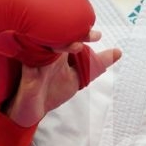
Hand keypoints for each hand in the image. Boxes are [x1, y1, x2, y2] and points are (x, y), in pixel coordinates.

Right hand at [1, 27, 120, 128]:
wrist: (31, 112)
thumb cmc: (51, 91)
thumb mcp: (78, 77)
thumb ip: (96, 65)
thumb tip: (118, 51)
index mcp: (58, 51)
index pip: (69, 35)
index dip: (82, 32)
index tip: (97, 35)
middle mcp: (47, 53)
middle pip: (57, 35)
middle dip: (74, 33)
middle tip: (92, 36)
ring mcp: (36, 62)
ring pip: (44, 44)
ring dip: (60, 44)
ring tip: (77, 46)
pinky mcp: (27, 74)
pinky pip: (30, 61)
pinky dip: (39, 57)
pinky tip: (52, 57)